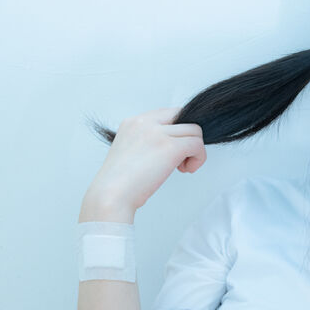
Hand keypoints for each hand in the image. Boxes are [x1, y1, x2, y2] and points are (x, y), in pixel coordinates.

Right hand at [84, 106, 207, 215]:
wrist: (111, 196)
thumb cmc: (117, 185)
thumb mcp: (129, 153)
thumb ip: (146, 143)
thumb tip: (166, 149)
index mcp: (132, 122)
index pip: (167, 113)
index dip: (176, 131)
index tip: (172, 150)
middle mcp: (145, 122)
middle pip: (183, 116)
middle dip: (187, 137)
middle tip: (180, 159)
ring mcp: (158, 133)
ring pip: (194, 130)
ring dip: (194, 150)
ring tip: (182, 168)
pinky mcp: (170, 147)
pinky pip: (197, 144)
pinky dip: (199, 159)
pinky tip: (186, 170)